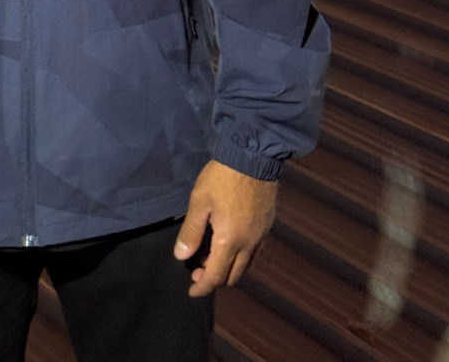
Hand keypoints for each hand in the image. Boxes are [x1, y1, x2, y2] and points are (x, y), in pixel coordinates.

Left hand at [173, 160, 276, 295]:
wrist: (253, 156)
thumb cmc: (222, 178)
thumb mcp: (199, 202)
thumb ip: (191, 232)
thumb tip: (182, 256)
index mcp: (230, 241)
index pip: (215, 277)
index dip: (202, 288)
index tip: (191, 292)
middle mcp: (249, 244)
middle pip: (233, 276)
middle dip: (214, 279)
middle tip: (197, 269)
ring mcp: (261, 235)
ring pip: (245, 266)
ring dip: (228, 268)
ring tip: (210, 255)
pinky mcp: (267, 225)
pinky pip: (254, 252)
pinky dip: (240, 256)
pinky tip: (228, 242)